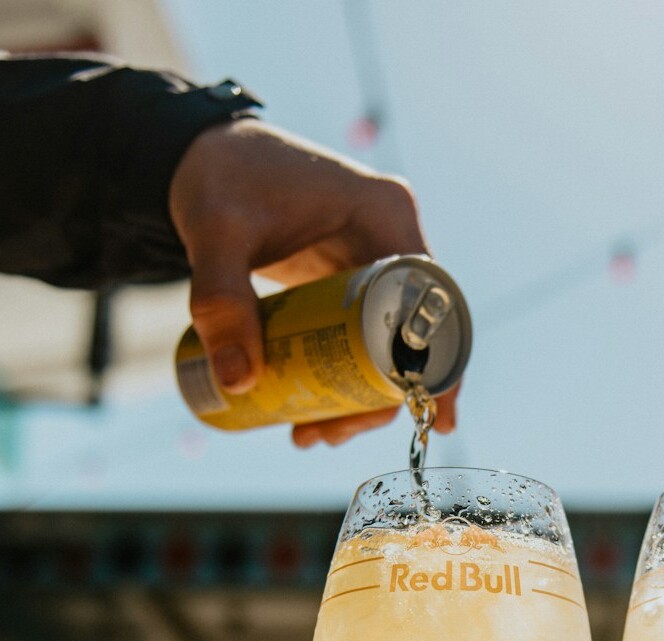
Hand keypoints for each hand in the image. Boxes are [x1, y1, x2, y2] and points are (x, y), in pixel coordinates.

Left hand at [168, 119, 459, 447]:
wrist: (197, 154)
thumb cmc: (215, 177)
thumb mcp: (216, 234)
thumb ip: (220, 301)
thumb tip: (239, 382)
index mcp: (385, 214)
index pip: (432, 302)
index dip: (439, 365)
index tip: (431, 415)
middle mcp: (392, 238)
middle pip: (414, 335)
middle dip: (383, 397)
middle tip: (334, 434)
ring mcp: (375, 262)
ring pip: (392, 345)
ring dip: (364, 397)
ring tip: (312, 433)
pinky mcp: (352, 282)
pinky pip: (367, 339)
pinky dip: (350, 379)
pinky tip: (321, 416)